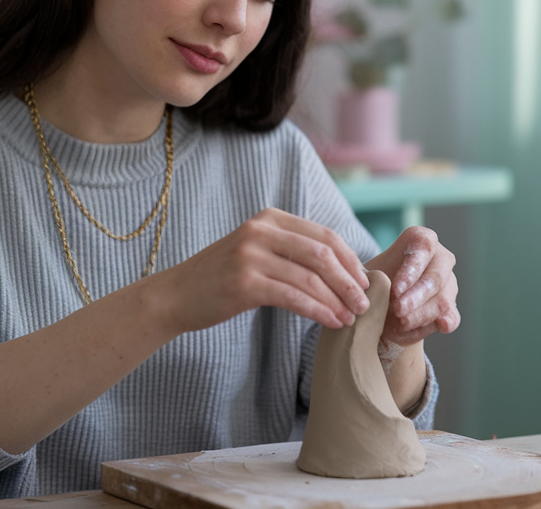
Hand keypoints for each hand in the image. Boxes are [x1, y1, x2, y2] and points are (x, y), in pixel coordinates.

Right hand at [155, 208, 370, 333]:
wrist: (175, 295)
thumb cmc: (221, 278)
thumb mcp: (256, 251)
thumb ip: (290, 251)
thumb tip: (341, 269)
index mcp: (269, 219)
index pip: (324, 235)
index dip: (350, 260)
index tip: (364, 282)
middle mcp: (260, 231)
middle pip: (322, 254)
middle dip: (349, 281)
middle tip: (364, 303)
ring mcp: (250, 255)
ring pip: (310, 278)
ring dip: (337, 300)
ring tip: (350, 318)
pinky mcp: (244, 282)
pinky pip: (293, 297)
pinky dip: (318, 310)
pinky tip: (330, 322)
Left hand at [366, 226, 459, 345]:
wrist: (379, 308)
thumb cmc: (375, 283)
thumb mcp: (369, 275)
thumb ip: (371, 278)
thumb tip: (372, 283)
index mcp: (421, 241)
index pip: (423, 246)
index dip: (411, 269)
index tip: (395, 291)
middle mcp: (440, 259)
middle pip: (435, 276)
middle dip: (416, 296)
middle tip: (398, 310)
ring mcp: (448, 284)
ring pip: (442, 299)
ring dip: (421, 314)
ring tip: (401, 323)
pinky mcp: (450, 308)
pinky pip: (452, 316)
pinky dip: (447, 322)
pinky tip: (442, 325)